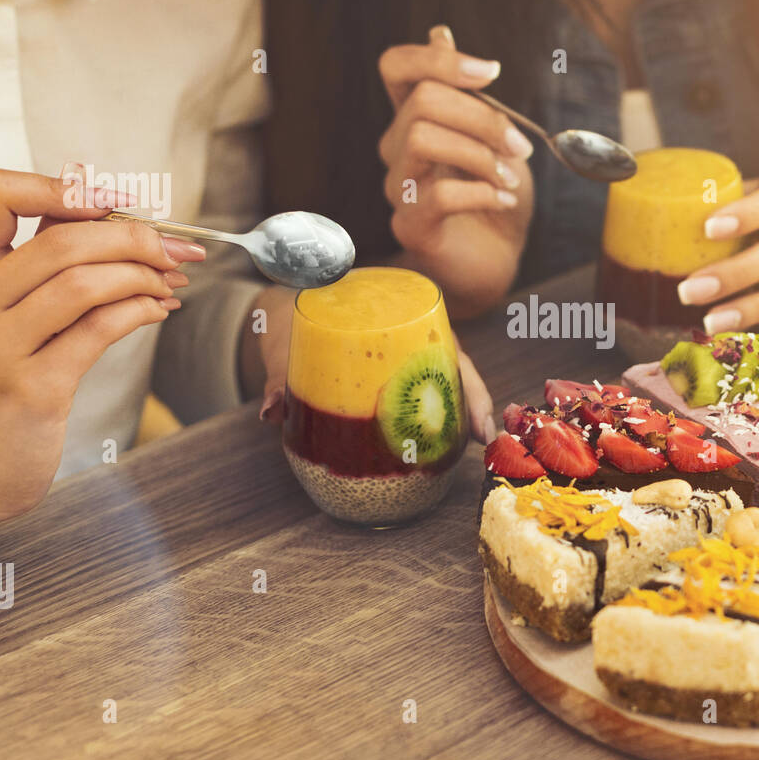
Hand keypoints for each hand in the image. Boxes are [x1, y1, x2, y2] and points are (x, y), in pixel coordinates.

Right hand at [0, 169, 202, 552]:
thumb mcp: (8, 317)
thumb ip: (47, 268)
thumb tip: (112, 213)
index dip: (63, 186)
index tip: (120, 202)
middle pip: (62, 240)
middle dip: (136, 237)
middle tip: (178, 250)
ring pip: (84, 282)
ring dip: (145, 276)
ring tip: (172, 285)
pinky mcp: (33, 388)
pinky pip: (99, 330)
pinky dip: (142, 311)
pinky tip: (160, 311)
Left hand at [257, 308, 494, 444]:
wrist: (279, 319)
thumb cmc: (287, 328)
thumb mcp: (284, 349)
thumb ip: (277, 379)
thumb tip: (273, 413)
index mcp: (387, 314)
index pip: (439, 343)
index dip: (466, 380)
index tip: (478, 416)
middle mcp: (404, 331)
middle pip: (452, 364)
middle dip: (475, 400)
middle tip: (485, 439)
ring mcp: (402, 353)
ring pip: (443, 378)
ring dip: (463, 411)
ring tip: (478, 446)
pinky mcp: (392, 375)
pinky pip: (425, 391)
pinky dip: (440, 416)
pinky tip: (451, 444)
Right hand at [378, 26, 534, 312]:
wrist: (495, 262)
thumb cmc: (493, 195)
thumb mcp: (492, 137)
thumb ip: (467, 92)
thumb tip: (439, 31)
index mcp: (415, 118)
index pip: (396, 65)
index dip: (439, 58)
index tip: (492, 73)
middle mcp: (397, 149)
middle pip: (422, 101)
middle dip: (482, 117)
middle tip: (521, 147)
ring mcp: (398, 189)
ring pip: (422, 139)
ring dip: (479, 154)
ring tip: (510, 177)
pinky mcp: (411, 226)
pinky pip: (437, 195)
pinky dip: (480, 192)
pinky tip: (503, 200)